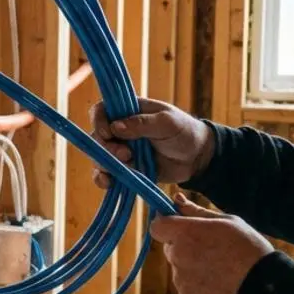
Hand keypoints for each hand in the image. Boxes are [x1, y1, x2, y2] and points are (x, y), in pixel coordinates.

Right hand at [89, 98, 214, 187]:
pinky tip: (109, 183)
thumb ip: (142, 123)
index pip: (102, 110)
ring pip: (99, 157)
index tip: (108, 133)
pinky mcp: (125, 169)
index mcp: (129, 111)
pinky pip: (106, 175)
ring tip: (128, 165)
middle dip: (106, 148)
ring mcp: (121, 150)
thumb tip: (115, 127)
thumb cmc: (184, 132)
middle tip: (126, 155)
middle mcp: (120, 130)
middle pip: (97, 137)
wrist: (197, 158)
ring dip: (106, 164)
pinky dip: (103, 180)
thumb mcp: (167, 123)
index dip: (99, 120)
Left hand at [149, 194, 272, 293]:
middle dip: (184, 246)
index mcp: (186, 233)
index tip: (180, 225)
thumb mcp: (228, 222)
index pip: (157, 226)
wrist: (264, 291)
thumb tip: (176, 199)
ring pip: (180, 268)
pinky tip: (220, 284)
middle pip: (170, 247)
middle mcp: (178, 256)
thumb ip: (196, 212)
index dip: (166, 224)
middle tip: (213, 249)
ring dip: (193, 266)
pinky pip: (187, 287)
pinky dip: (199, 285)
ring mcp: (181, 280)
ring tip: (222, 269)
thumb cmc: (249, 251)